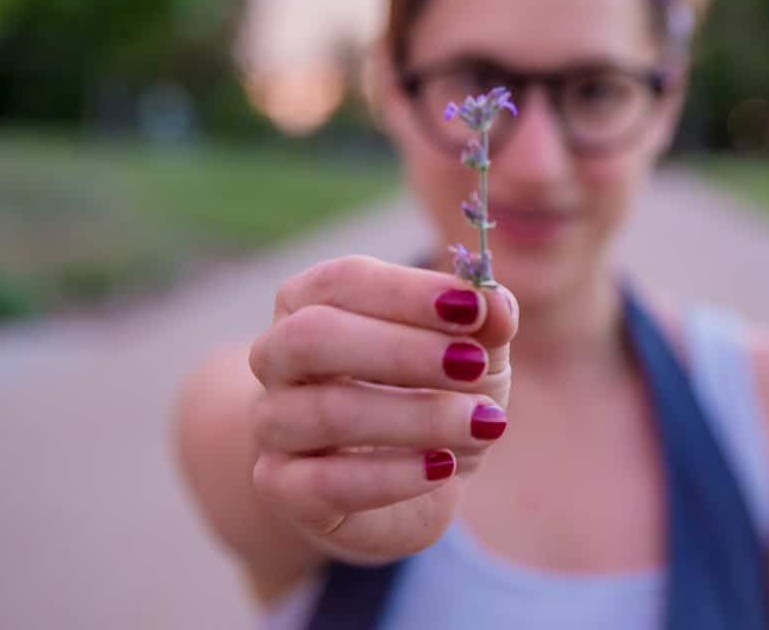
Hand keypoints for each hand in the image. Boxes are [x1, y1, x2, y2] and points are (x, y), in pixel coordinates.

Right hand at [247, 255, 516, 563]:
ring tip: (482, 423)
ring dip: (416, 416)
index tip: (474, 308)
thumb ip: (485, 323)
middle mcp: (277, 356)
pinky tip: (443, 468)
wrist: (398, 488)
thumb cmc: (427, 395)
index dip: (408, 292)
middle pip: (313, 337)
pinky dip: (392, 475)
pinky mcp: (282, 488)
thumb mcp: (471, 354)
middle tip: (473, 365)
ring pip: (327, 411)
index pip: (344, 281)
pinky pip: (325, 482)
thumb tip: (497, 305)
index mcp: (311, 302)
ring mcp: (271, 423)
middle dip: (402, 350)